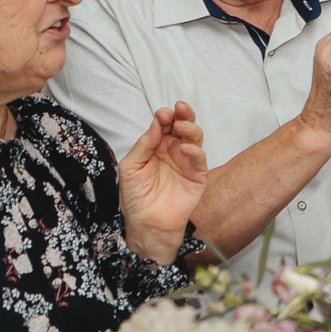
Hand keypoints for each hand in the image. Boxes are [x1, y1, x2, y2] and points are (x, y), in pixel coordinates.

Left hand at [117, 102, 207, 264]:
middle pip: (183, 126)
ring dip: (190, 129)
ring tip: (182, 127)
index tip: (162, 114)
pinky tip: (185, 148)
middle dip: (183, 115)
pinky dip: (194, 151)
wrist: (146, 223)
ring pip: (194, 138)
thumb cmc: (135, 197)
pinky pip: (199, 159)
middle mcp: (173, 150)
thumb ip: (143, 145)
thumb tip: (155, 125)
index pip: (164, 125)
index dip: (164, 117)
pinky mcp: (197, 175)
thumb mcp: (130, 167)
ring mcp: (186, 162)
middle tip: (180, 109)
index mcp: (156, 146)